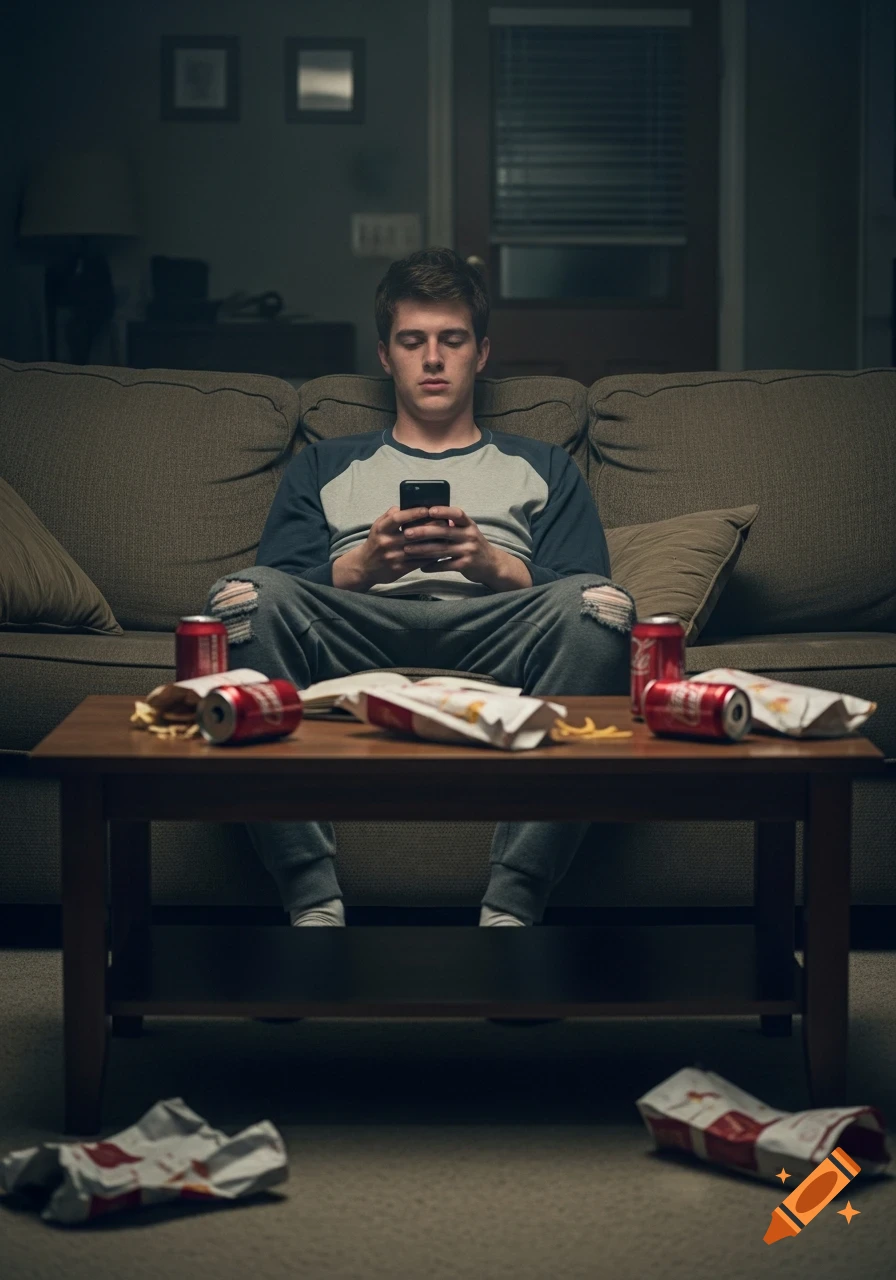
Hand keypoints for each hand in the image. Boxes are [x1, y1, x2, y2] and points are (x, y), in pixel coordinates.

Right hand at [332, 505, 446, 590]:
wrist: (364, 567)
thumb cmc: (375, 542)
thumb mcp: (377, 526)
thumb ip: (389, 515)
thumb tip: (403, 505)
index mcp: (381, 529)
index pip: (398, 518)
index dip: (413, 513)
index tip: (427, 509)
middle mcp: (386, 543)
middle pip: (412, 534)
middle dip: (430, 528)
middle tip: (445, 522)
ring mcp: (393, 557)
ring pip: (418, 549)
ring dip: (434, 543)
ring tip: (447, 537)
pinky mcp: (398, 570)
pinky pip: (418, 562)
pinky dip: (430, 557)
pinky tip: (440, 551)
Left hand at [406, 506, 531, 590]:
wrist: (492, 565)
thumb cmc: (473, 544)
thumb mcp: (468, 531)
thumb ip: (453, 524)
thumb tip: (428, 513)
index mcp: (469, 525)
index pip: (457, 514)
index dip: (444, 511)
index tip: (429, 510)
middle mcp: (470, 536)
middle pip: (445, 532)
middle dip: (424, 532)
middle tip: (407, 532)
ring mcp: (468, 551)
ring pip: (442, 550)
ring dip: (422, 550)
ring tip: (407, 550)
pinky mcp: (466, 565)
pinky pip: (445, 565)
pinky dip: (432, 566)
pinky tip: (421, 566)